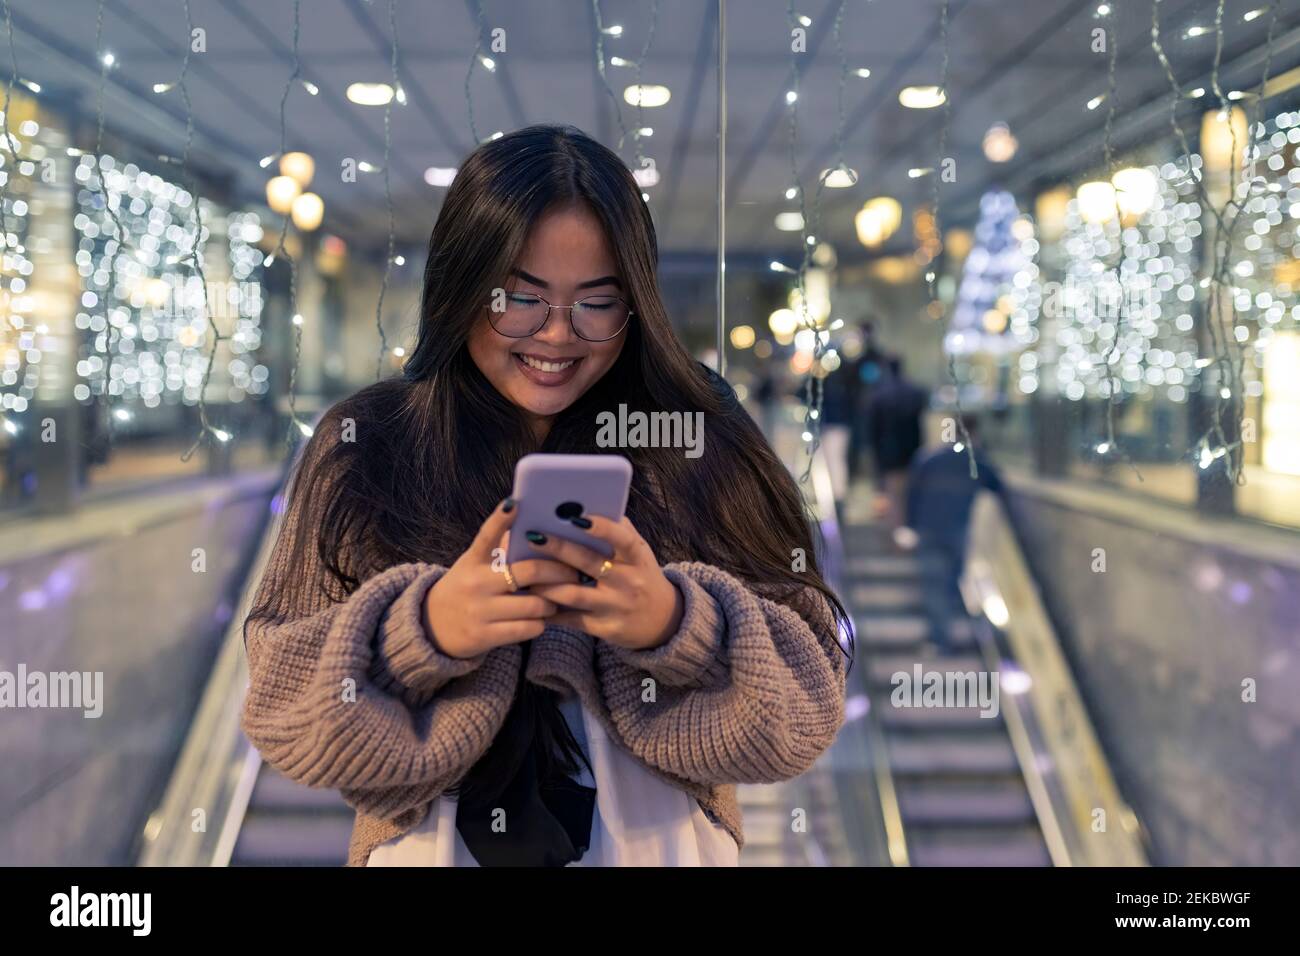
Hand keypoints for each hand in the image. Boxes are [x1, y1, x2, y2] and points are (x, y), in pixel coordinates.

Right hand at [422, 498, 579, 657]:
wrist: (433, 627)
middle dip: (560, 572)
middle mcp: (475, 583)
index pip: (487, 535)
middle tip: (574, 572)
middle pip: (529, 572)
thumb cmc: (466, 588)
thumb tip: (533, 527)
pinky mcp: (484, 636)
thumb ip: (499, 548)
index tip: (514, 504)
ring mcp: (480, 610)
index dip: (500, 519)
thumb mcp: (474, 565)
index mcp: (473, 560)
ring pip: (535, 604)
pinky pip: (528, 628)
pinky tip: (540, 619)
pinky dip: (540, 623)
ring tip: (554, 600)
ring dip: (552, 602)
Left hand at [525, 514, 683, 650]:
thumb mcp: (640, 553)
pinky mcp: (604, 628)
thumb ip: (619, 530)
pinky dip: (550, 610)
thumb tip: (588, 504)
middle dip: (559, 549)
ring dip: (546, 583)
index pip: (623, 539)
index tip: (576, 517)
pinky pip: (571, 619)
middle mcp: (628, 582)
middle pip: (589, 564)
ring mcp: (616, 606)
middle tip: (532, 536)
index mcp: (637, 558)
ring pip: (574, 594)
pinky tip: (531, 600)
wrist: (662, 621)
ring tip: (524, 572)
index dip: (602, 528)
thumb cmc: (641, 576)